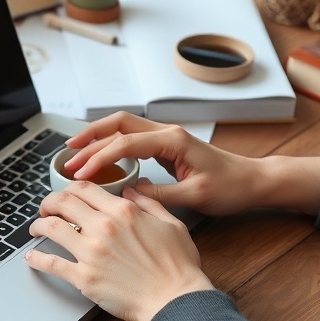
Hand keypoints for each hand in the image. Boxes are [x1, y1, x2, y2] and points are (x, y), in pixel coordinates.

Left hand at [26, 182, 213, 320]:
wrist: (175, 300)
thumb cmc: (178, 266)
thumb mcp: (171, 224)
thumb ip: (148, 203)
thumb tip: (132, 190)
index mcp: (123, 211)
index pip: (84, 188)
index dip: (70, 189)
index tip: (66, 195)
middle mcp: (103, 227)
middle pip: (62, 203)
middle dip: (49, 202)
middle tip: (46, 208)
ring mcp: (91, 253)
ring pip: (51, 228)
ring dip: (38, 225)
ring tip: (35, 229)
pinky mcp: (84, 278)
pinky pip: (52, 264)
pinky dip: (37, 259)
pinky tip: (32, 257)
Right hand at [60, 112, 319, 215]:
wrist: (252, 182)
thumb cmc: (230, 188)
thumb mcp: (194, 197)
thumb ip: (159, 195)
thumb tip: (128, 195)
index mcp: (173, 140)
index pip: (125, 142)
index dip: (99, 157)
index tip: (81, 172)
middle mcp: (167, 132)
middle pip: (118, 123)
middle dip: (90, 136)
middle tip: (67, 154)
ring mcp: (166, 137)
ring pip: (123, 127)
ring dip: (98, 138)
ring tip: (75, 153)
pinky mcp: (167, 146)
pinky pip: (132, 138)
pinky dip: (111, 145)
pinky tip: (99, 158)